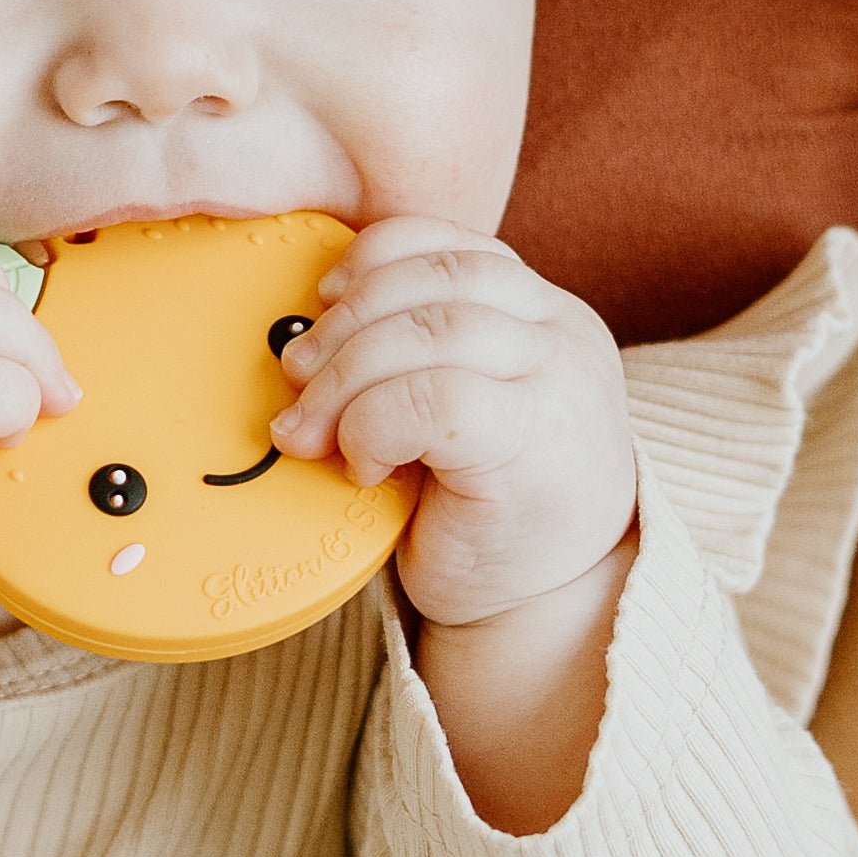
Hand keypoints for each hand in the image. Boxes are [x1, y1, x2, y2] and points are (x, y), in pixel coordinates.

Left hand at [271, 216, 637, 626]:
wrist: (546, 611)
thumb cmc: (485, 514)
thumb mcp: (453, 410)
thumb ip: (413, 355)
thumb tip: (301, 335)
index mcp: (546, 314)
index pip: (451, 245)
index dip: (373, 261)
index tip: (323, 301)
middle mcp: (563, 336)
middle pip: (432, 282)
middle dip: (343, 326)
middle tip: (294, 380)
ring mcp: (560, 384)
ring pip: (428, 332)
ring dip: (345, 378)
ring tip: (310, 431)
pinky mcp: (537, 442)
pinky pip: (432, 398)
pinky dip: (374, 424)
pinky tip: (365, 464)